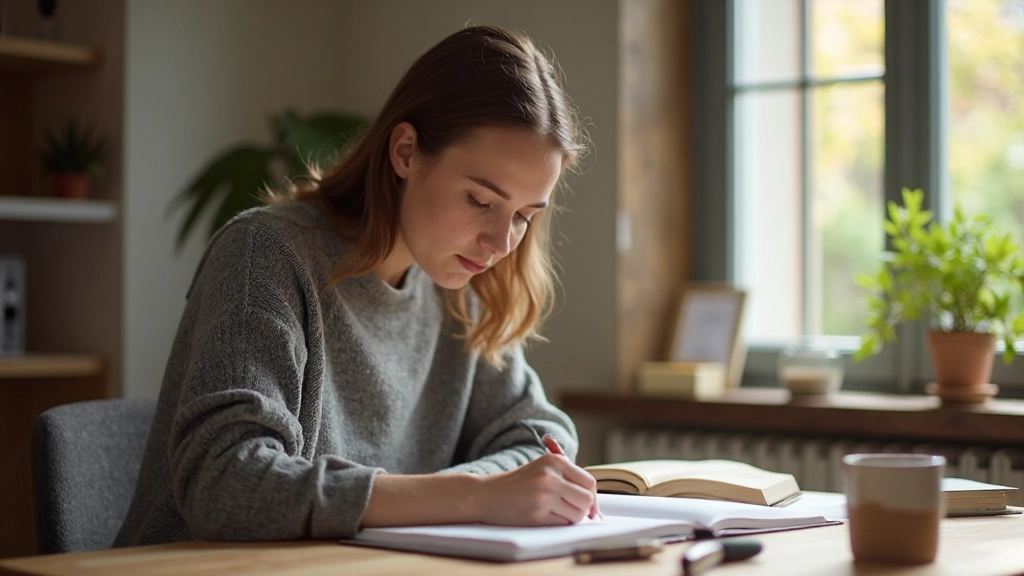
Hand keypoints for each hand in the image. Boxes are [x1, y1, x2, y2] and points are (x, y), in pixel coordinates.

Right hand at [473, 453, 597, 525]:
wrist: (485, 494)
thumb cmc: (516, 484)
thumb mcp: (541, 469)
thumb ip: (567, 478)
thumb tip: (594, 503)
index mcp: (554, 461)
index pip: (589, 482)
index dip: (592, 496)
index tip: (588, 505)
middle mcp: (550, 476)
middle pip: (587, 499)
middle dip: (584, 509)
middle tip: (571, 510)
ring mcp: (543, 496)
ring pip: (577, 514)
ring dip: (569, 517)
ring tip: (553, 512)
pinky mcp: (536, 514)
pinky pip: (562, 524)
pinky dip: (557, 523)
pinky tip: (542, 516)